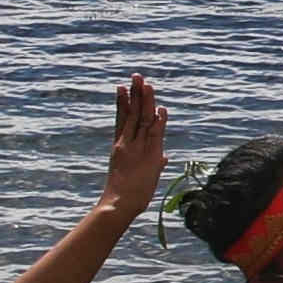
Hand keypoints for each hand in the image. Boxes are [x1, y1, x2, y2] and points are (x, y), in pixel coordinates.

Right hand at [99, 76, 168, 213]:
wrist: (118, 205)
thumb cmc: (124, 194)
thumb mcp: (140, 174)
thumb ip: (154, 162)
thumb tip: (165, 158)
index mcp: (120, 146)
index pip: (122, 119)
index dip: (123, 102)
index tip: (122, 87)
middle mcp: (127, 143)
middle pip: (132, 114)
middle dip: (135, 94)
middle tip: (136, 76)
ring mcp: (136, 148)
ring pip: (142, 120)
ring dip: (145, 101)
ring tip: (145, 84)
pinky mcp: (148, 156)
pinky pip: (154, 135)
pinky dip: (158, 122)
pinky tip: (160, 109)